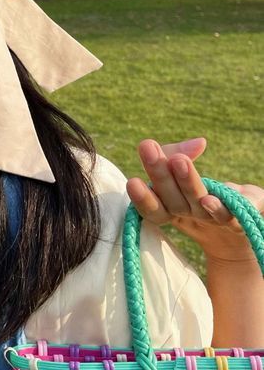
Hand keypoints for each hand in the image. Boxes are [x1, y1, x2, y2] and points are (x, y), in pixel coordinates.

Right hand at [127, 138, 263, 263]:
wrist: (236, 226)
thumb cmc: (200, 190)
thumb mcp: (184, 168)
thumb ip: (180, 152)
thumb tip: (200, 143)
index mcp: (167, 205)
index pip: (152, 207)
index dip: (142, 197)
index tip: (132, 180)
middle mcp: (186, 215)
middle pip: (170, 200)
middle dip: (159, 174)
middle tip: (148, 147)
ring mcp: (210, 219)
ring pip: (195, 202)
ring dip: (186, 182)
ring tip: (178, 160)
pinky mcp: (237, 221)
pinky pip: (226, 215)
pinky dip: (217, 208)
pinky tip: (208, 200)